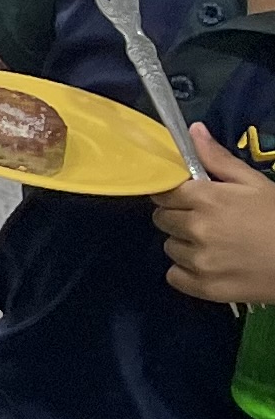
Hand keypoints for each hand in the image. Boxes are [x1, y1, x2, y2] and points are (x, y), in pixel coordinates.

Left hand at [159, 125, 274, 301]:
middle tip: (209, 222)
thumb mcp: (255, 183)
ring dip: (185, 245)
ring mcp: (198, 260)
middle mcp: (195, 229)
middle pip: (163, 219)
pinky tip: (211, 266)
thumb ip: (219, 159)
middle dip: (180, 217)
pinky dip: (187, 272)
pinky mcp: (204, 287)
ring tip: (216, 245)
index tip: (190, 199)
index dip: (175, 195)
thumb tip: (193, 130)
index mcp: (205, 199)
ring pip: (170, 247)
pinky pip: (174, 276)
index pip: (163, 192)